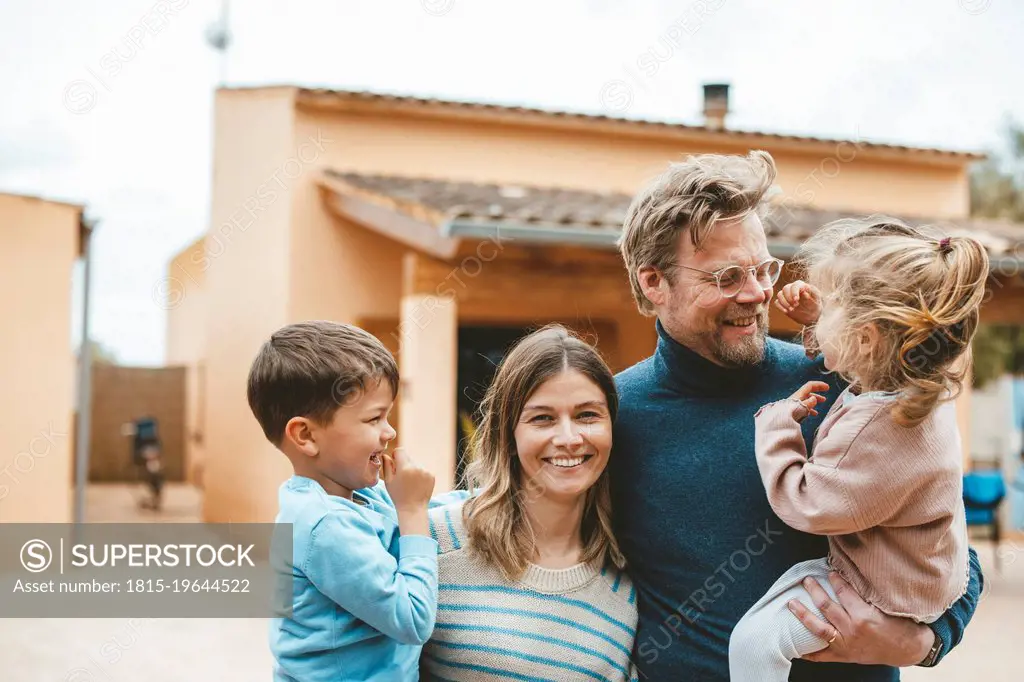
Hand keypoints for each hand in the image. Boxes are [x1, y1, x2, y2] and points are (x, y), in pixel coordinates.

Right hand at [384, 448, 434, 511]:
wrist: (413, 509)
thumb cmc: (398, 496)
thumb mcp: (388, 481)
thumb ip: (387, 466)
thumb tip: (386, 455)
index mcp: (404, 468)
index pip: (400, 450)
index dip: (396, 455)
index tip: (395, 463)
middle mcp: (417, 467)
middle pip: (408, 457)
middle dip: (404, 463)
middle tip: (402, 477)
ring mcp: (426, 471)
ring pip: (416, 463)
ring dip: (412, 468)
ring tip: (410, 482)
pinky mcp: (432, 475)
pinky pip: (423, 469)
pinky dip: (419, 474)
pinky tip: (416, 484)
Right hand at [775, 280, 821, 326]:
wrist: (812, 316)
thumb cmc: (815, 306)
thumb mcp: (816, 302)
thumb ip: (811, 296)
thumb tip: (804, 292)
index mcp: (802, 286)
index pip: (795, 285)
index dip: (794, 292)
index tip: (796, 300)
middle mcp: (793, 289)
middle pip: (785, 288)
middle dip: (789, 298)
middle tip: (795, 306)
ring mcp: (787, 296)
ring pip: (779, 294)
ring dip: (784, 303)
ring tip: (791, 309)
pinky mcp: (783, 303)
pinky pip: (777, 302)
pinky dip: (780, 307)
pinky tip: (786, 311)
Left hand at [789, 381, 829, 417]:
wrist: (778, 422)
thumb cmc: (790, 414)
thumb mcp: (802, 408)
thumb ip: (809, 403)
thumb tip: (814, 398)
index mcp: (799, 395)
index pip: (810, 386)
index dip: (819, 385)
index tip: (827, 388)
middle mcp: (796, 398)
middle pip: (807, 394)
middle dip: (816, 396)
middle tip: (824, 400)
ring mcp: (793, 405)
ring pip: (805, 402)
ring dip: (812, 405)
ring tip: (817, 411)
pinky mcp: (791, 412)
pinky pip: (802, 409)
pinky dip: (808, 410)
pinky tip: (812, 415)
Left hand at [789, 571, 933, 666]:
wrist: (908, 650)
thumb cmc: (899, 624)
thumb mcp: (886, 605)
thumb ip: (867, 592)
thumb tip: (848, 574)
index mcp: (864, 616)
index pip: (843, 592)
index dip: (834, 579)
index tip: (828, 571)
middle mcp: (852, 630)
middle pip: (826, 606)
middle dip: (814, 591)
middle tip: (806, 580)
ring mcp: (846, 645)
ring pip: (818, 628)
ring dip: (803, 614)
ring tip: (791, 603)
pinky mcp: (845, 656)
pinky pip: (822, 655)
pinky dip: (809, 652)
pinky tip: (796, 647)